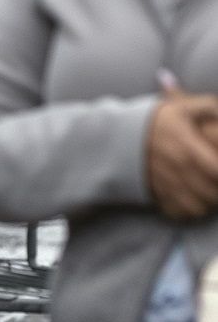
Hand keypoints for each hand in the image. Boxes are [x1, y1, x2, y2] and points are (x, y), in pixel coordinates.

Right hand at [146, 84, 217, 220]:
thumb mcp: (180, 108)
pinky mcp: (157, 197)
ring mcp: (167, 186)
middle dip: (217, 187)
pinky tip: (195, 199)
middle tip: (214, 176)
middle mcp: (179, 170)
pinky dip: (191, 210)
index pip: (217, 169)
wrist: (114, 137)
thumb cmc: (152, 122)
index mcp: (188, 148)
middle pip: (213, 192)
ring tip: (208, 189)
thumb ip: (208, 107)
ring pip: (200, 207)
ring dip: (209, 202)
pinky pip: (182, 213)